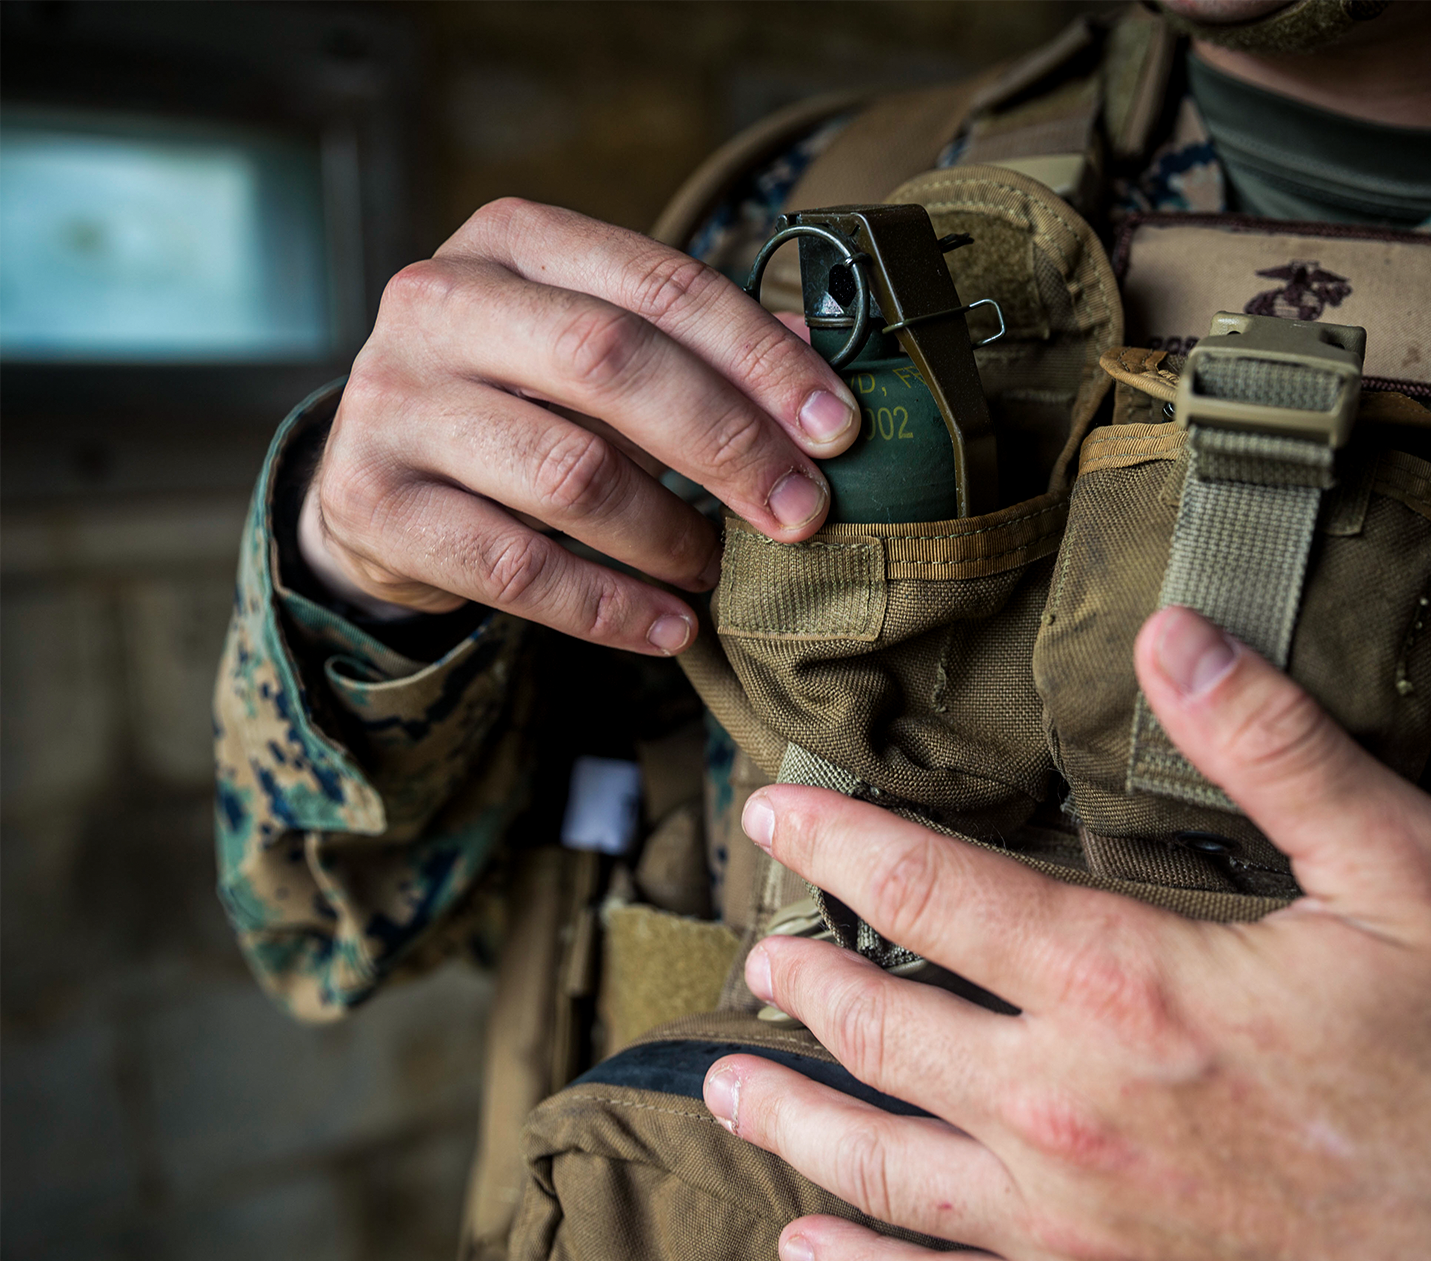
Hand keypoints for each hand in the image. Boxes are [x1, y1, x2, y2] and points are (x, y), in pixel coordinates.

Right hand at [299, 198, 859, 651]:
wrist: (377, 475)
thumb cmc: (521, 398)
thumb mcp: (598, 350)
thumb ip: (700, 350)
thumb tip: (822, 371)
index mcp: (512, 239)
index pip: (660, 285)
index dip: (760, 359)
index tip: (837, 430)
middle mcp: (438, 301)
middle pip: (612, 362)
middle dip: (728, 443)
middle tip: (801, 512)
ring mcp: (391, 400)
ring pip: (569, 472)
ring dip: (670, 534)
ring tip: (716, 569)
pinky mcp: (370, 501)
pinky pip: (517, 568)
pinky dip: (610, 608)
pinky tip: (669, 628)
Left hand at [705, 605, 1430, 1260]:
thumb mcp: (1406, 874)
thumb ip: (1274, 748)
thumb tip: (1171, 631)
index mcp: (1128, 986)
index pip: (932, 891)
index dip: (841, 843)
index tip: (775, 813)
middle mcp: (1069, 1112)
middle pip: (886, 1031)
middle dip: (809, 979)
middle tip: (759, 951)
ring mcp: (1074, 1230)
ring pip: (883, 1168)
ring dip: (795, 1121)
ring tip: (729, 1085)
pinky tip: (810, 1251)